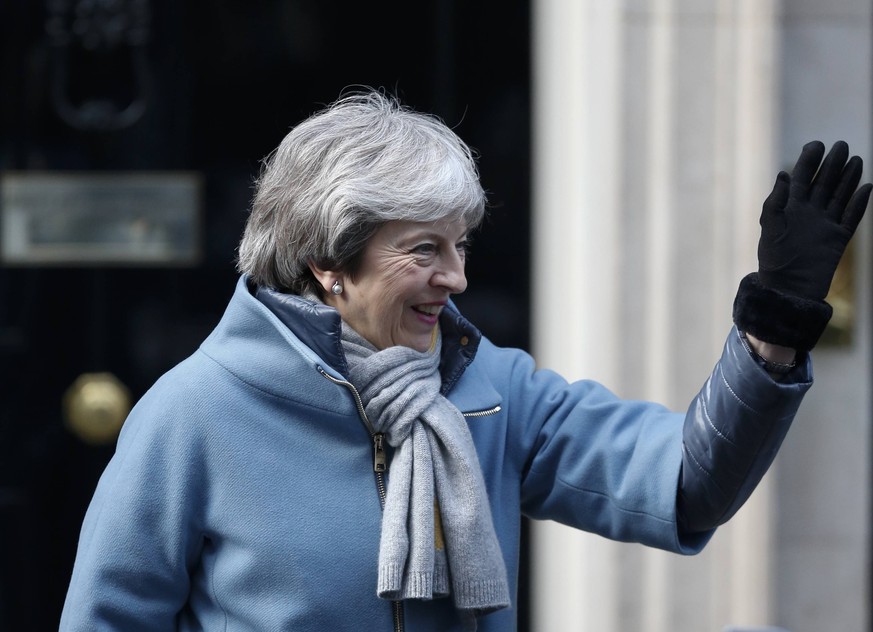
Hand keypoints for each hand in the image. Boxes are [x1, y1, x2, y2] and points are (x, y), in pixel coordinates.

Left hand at [757, 140, 871, 301]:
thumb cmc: (774, 259)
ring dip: (848, 179)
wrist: (789, 288)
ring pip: (839, 196)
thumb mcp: (770, 227)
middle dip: (831, 164)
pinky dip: (859, 204)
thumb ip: (775, 202)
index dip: (808, 162)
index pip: (800, 179)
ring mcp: (824, 225)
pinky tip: (867, 187)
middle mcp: (808, 214)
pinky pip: (851, 217)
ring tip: (856, 160)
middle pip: (823, 184)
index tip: (816, 145)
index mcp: (789, 209)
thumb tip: (783, 174)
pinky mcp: (838, 238)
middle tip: (841, 145)